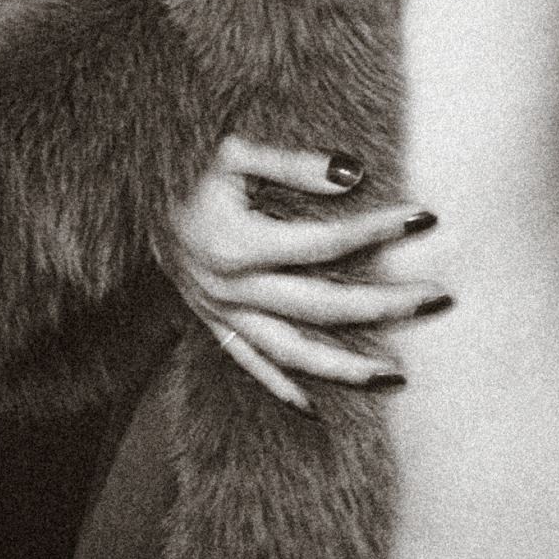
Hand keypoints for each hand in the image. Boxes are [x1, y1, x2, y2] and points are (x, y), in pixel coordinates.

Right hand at [154, 134, 450, 412]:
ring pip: (292, 353)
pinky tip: (315, 408)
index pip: (326, 243)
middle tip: (439, 298)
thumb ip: (293, 164)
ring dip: (346, 368)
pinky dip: (280, 388)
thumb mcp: (232, 150)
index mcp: (238, 245)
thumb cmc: (180, 161)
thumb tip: (355, 174)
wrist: (119, 192)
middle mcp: (230, 288)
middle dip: (385, 304)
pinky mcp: (208, 322)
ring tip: (398, 376)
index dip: (378, 230)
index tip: (425, 217)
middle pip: (323, 306)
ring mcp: (218, 312)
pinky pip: (248, 364)